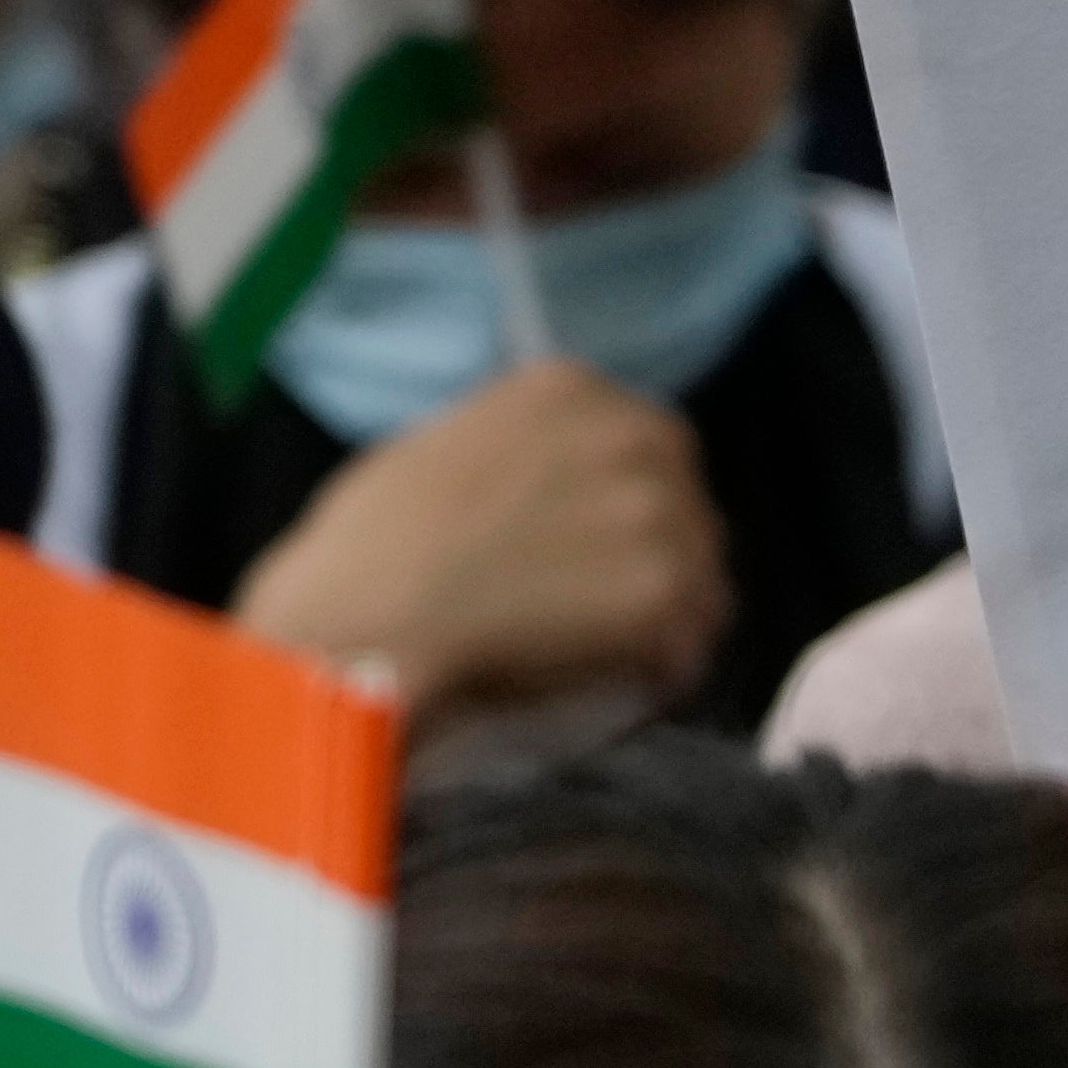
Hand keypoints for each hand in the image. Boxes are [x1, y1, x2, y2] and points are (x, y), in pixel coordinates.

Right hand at [232, 360, 725, 719]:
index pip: (648, 442)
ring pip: (703, 572)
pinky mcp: (668, 587)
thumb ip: (521, 451)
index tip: (603, 543)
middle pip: (687, 505)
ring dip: (667, 613)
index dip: (628, 502)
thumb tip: (550, 483)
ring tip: (605, 649)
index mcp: (573, 389)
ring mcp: (658, 510)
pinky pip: (697, 635)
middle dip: (657, 555)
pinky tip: (614, 678)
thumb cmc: (372, 543)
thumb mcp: (445, 444)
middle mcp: (632, 434)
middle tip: (606, 606)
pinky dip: (666, 663)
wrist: (364, 615)